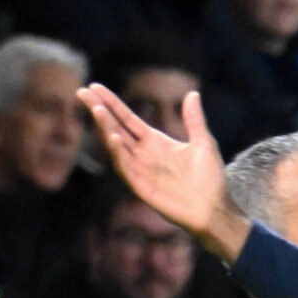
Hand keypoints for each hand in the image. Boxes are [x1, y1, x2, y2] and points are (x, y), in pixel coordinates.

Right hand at [78, 85, 250, 260]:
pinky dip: (118, 152)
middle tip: (82, 91)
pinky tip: (113, 136)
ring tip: (97, 109)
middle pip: (115, 128)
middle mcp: (143, 154)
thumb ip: (195, 120)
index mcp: (155, 142)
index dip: (112, 104)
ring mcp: (140, 170)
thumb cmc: (211, 180)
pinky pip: (125, 168)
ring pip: (116, 146)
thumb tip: (192, 93)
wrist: (214, 210)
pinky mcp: (141, 187)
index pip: (127, 119)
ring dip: (106, 128)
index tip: (95, 87)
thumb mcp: (204, 144)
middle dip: (99, 110)